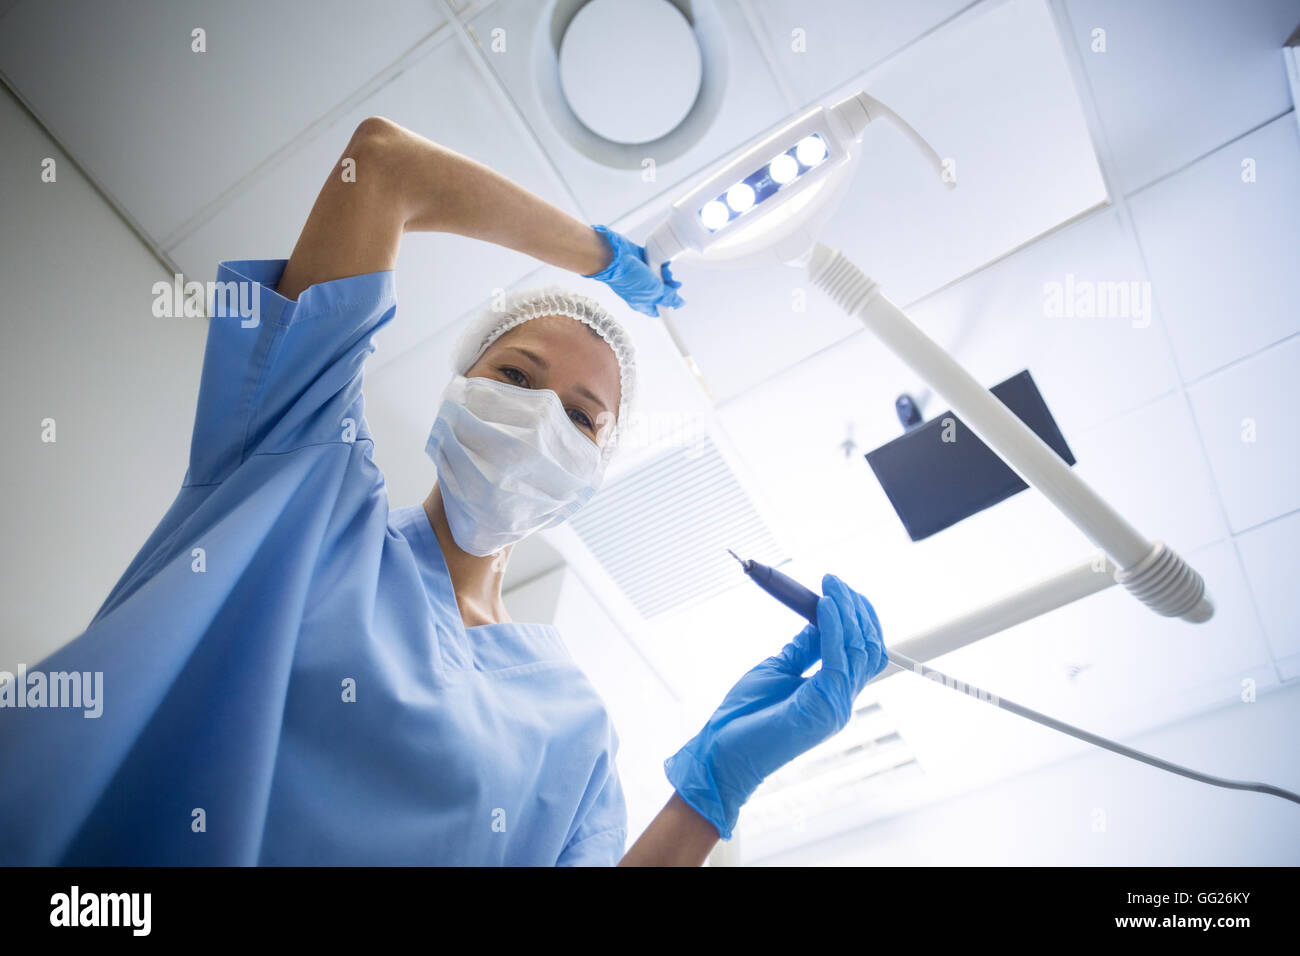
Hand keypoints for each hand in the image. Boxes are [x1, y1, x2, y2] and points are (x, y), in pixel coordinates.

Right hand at [582, 224, 683, 316]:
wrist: (614, 257)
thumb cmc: (628, 278)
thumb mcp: (654, 291)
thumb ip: (668, 297)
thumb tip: (679, 304)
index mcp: (642, 302)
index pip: (659, 309)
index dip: (669, 305)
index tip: (679, 302)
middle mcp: (641, 290)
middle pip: (661, 290)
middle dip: (670, 286)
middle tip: (673, 282)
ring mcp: (640, 275)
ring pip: (659, 275)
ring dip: (665, 272)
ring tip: (665, 270)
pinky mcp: (640, 261)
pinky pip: (654, 261)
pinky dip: (660, 261)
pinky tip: (661, 261)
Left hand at [663, 574, 887, 839]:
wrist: (722, 752)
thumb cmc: (746, 715)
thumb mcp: (780, 668)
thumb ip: (805, 648)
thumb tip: (821, 616)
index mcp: (834, 693)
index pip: (865, 651)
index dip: (859, 618)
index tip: (838, 589)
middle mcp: (842, 700)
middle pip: (870, 648)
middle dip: (858, 610)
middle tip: (835, 582)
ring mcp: (836, 705)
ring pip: (861, 650)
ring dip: (849, 612)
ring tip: (831, 586)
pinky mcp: (823, 705)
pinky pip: (838, 659)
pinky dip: (834, 627)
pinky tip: (825, 605)